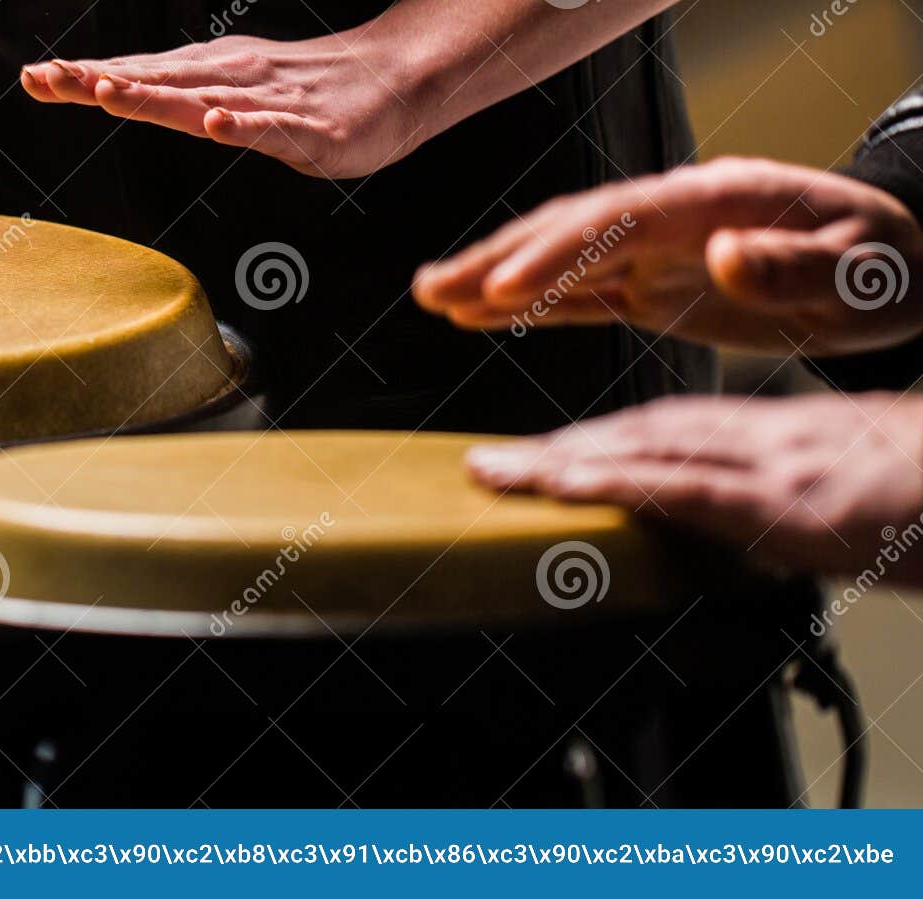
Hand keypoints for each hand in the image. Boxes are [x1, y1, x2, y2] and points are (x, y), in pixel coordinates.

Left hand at [19, 32, 421, 178]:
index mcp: (207, 74)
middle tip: (48, 79)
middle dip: (99, 81)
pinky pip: (269, 128)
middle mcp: (229, 79)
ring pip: (201, 99)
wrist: (393, 79)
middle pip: (155, 82)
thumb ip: (177, 97)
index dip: (85, 77)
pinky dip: (239, 124)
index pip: (137, 75)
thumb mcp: (230, 93)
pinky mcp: (307, 127)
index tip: (34, 77)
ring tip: (108, 92)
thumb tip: (114, 87)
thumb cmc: (307, 90)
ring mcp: (267, 101)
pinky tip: (214, 123)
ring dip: (153, 97)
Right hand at [413, 157, 922, 355]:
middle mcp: (677, 216)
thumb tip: (720, 255)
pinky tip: (479, 314)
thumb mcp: (864, 272)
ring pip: (562, 255)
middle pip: (571, 228)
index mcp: (721, 200)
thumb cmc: (888, 271)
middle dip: (499, 258)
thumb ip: (795, 264)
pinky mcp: (654, 284)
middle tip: (432, 289)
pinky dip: (528, 304)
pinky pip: (580, 293)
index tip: (504, 289)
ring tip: (429, 294)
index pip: (621, 220)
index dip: (557, 253)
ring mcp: (660, 249)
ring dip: (495, 275)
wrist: (897, 273)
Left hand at [465, 392, 922, 582]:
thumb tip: (786, 527)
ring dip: (568, 463)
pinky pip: (693, 488)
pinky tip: (567, 484)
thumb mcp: (886, 496)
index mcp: (804, 440)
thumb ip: (820, 504)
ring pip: (657, 454)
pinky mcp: (810, 506)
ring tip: (497, 473)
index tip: (555, 454)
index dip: (613, 440)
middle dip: (571, 449)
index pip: (687, 432)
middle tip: (494, 463)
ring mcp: (796, 469)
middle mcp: (787, 442)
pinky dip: (621, 481)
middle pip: (654, 435)